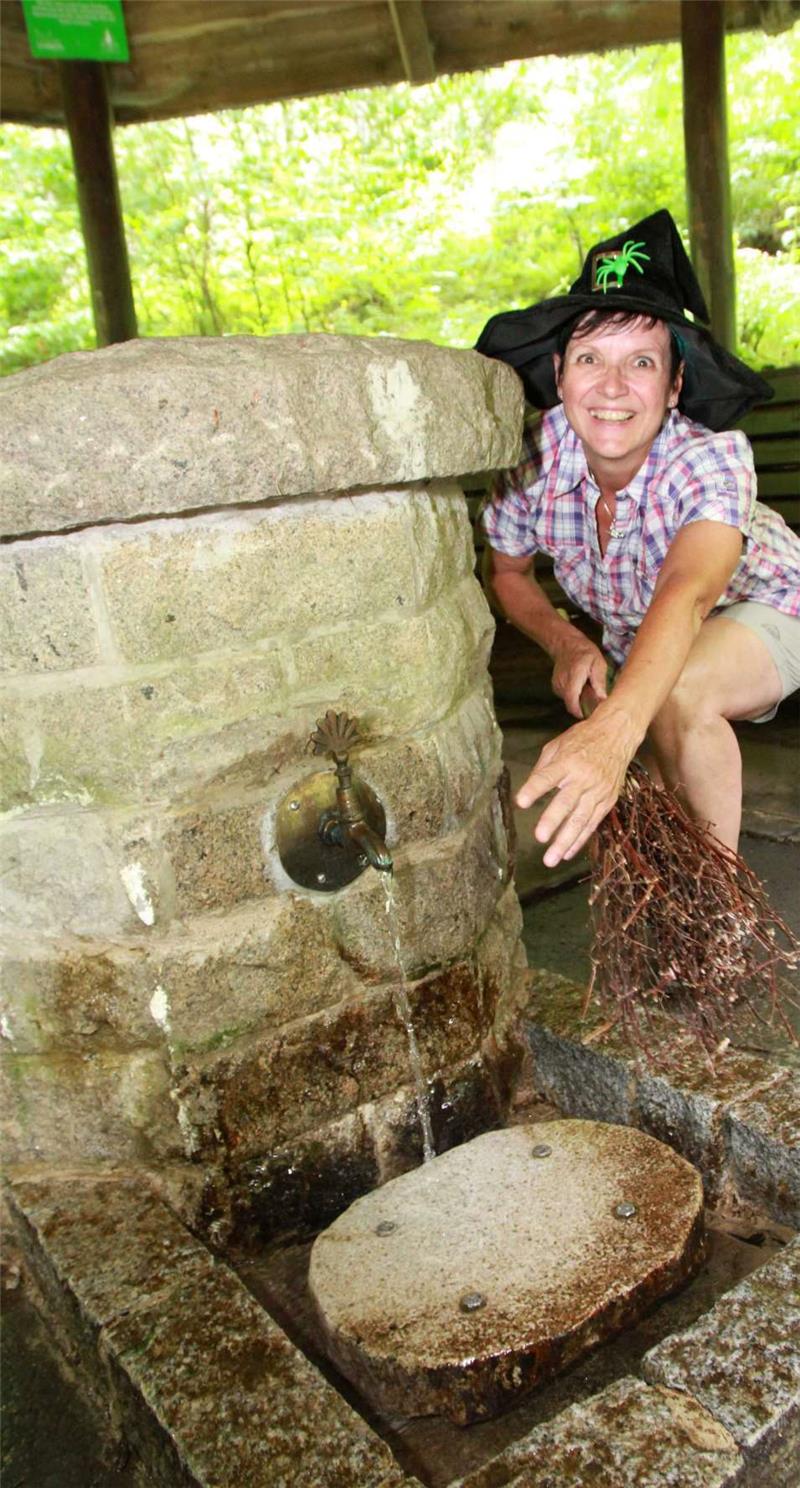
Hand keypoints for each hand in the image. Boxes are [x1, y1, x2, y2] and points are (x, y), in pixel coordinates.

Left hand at [515, 706, 638, 866]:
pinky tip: (567, 853)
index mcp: (567, 761)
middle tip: (539, 838)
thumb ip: (542, 768)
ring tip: (551, 858)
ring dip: (565, 841)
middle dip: (553, 821)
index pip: (548, 777)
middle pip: (567, 802)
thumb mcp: (557, 745)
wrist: (617, 735)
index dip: (534, 789)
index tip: (521, 802)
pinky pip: (592, 823)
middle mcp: (584, 777)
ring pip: (581, 819)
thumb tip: (529, 790)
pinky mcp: (607, 800)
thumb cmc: (583, 739)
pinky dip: (580, 840)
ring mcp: (598, 791)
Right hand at [550, 633, 608, 718]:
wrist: (567, 645)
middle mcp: (563, 681)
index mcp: (574, 675)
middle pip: (572, 704)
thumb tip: (602, 698)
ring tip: (588, 689)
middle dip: (584, 707)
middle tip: (596, 702)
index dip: (579, 712)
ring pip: (570, 701)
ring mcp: (557, 685)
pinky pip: (567, 697)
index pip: (572, 699)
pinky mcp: (556, 687)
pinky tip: (581, 686)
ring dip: (580, 701)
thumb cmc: (585, 653)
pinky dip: (575, 696)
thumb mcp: (598, 663)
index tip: (589, 717)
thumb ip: (599, 681)